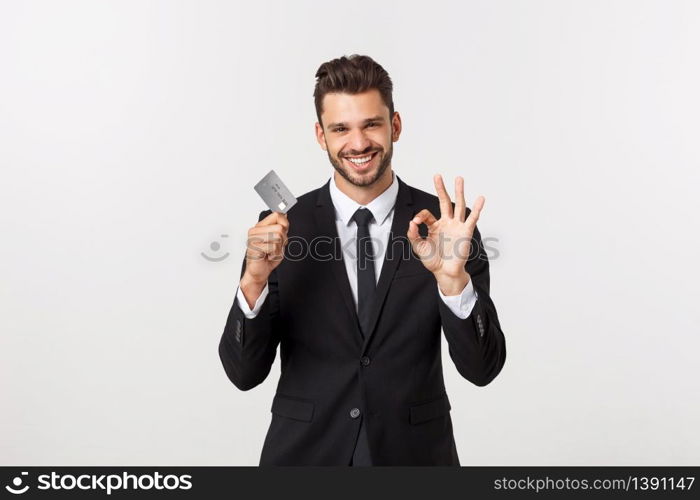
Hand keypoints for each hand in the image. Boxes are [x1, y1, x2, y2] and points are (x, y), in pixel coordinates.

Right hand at [240, 212, 288, 305]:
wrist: (259, 272)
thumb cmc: (267, 257)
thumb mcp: (278, 240)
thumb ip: (281, 228)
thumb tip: (285, 214)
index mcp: (260, 226)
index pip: (277, 215)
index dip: (285, 225)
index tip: (283, 233)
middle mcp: (255, 230)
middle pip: (280, 228)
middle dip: (282, 240)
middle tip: (275, 247)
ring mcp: (253, 238)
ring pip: (277, 237)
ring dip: (278, 248)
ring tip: (271, 252)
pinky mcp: (254, 247)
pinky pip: (273, 247)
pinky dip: (275, 254)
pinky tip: (269, 256)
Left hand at [407, 174, 484, 294]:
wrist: (445, 272)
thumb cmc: (433, 261)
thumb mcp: (418, 247)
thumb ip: (413, 235)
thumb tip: (411, 222)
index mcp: (434, 226)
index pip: (427, 214)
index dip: (420, 216)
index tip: (416, 223)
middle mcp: (446, 223)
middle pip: (444, 202)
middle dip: (441, 189)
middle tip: (437, 175)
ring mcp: (456, 226)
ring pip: (458, 205)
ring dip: (459, 192)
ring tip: (459, 178)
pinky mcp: (466, 231)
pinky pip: (472, 218)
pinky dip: (477, 208)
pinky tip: (480, 198)